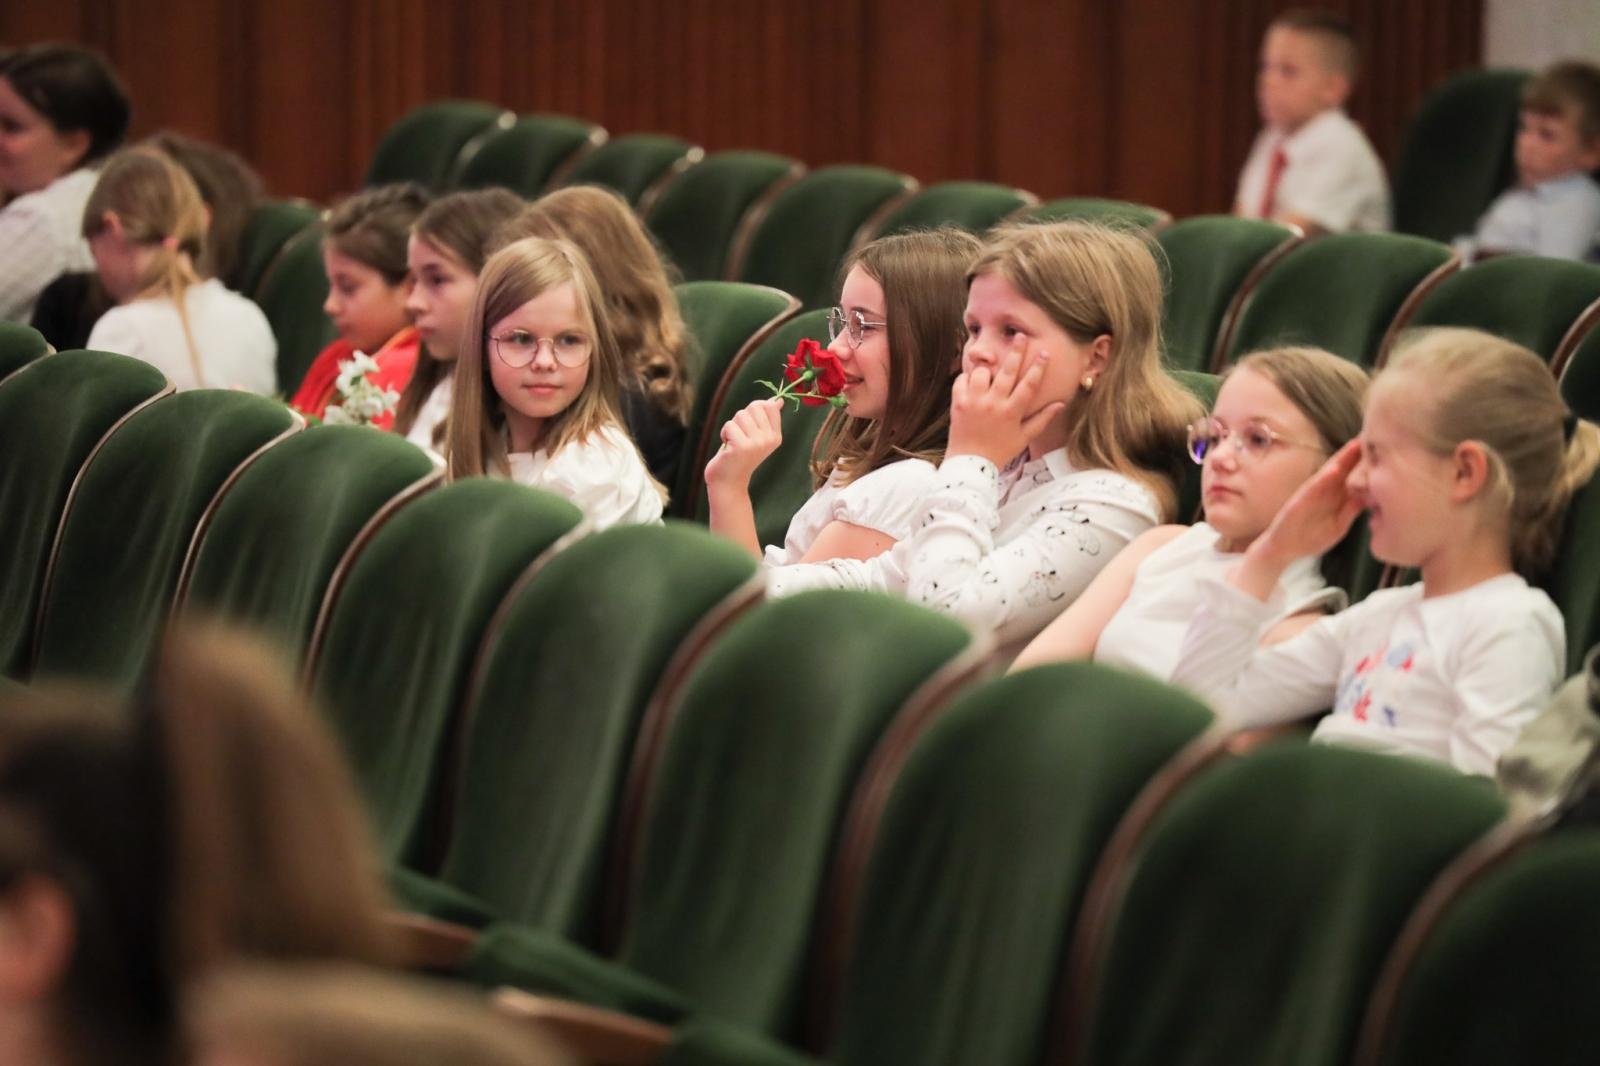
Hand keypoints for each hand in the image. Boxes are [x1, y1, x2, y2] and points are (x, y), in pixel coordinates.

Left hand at [704, 398, 783, 488]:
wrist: (728, 482)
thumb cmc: (739, 456)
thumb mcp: (756, 435)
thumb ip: (765, 418)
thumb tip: (777, 400)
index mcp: (776, 436)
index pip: (769, 406)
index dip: (754, 411)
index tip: (749, 427)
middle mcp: (769, 439)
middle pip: (754, 406)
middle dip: (742, 418)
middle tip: (740, 436)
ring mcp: (757, 443)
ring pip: (740, 415)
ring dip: (731, 427)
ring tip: (733, 442)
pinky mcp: (742, 446)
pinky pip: (729, 425)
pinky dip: (724, 434)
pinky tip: (728, 447)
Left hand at [946, 339, 1066, 466]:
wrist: (970, 464)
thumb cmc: (1000, 451)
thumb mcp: (1024, 437)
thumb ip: (1042, 418)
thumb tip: (1061, 403)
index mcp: (1012, 412)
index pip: (1029, 385)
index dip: (1038, 368)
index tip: (1044, 353)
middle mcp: (994, 404)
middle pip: (1007, 372)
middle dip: (1016, 352)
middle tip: (1020, 336)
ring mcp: (974, 402)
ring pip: (982, 372)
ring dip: (987, 369)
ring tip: (990, 371)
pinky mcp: (958, 403)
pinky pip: (962, 380)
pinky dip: (967, 377)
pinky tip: (972, 381)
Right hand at [1250, 439, 1364, 567]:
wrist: (1283, 550)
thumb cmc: (1310, 539)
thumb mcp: (1338, 526)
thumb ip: (1352, 511)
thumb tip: (1372, 497)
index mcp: (1335, 498)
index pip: (1353, 477)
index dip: (1366, 463)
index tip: (1382, 450)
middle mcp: (1324, 492)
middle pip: (1343, 469)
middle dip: (1356, 454)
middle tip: (1371, 436)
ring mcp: (1311, 495)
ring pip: (1329, 473)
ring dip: (1342, 459)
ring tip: (1355, 445)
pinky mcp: (1299, 501)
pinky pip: (1312, 487)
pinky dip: (1323, 478)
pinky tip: (1335, 469)